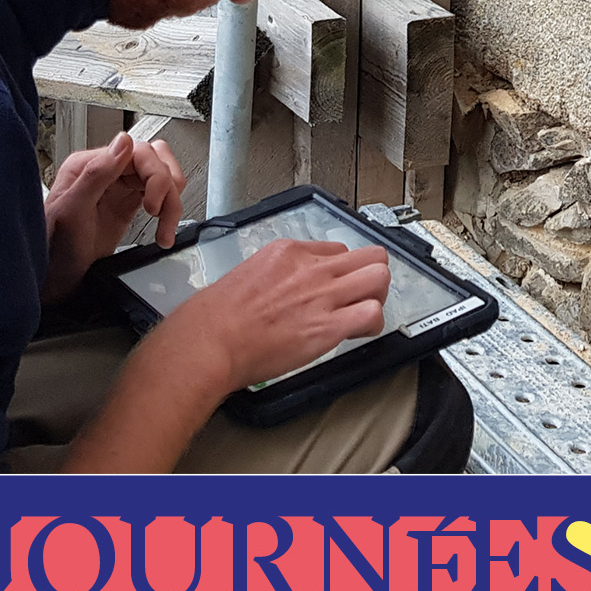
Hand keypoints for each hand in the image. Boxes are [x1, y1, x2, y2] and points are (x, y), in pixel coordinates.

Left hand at [43, 132, 185, 299]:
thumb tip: (123, 142)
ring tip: (164, 228)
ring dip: (172, 202)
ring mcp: (118, 186)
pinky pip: (160, 196)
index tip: (152, 204)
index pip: (138, 152)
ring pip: (162, 177)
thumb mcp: (71, 211)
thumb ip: (96, 173)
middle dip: (166, 187)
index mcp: (89, 165)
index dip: (154, 175)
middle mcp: (106, 170)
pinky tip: (163, 230)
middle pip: (155, 161)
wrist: (55, 279)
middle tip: (159, 212)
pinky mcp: (128, 203)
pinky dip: (169, 212)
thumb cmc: (54, 248)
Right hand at [159, 236, 390, 395]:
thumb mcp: (249, 272)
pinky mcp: (328, 326)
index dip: (342, 270)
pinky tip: (359, 332)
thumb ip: (279, 274)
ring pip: (379, 278)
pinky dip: (373, 323)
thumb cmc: (217, 316)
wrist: (210, 341)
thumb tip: (291, 285)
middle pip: (370, 256)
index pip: (338, 249)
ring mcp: (322, 295)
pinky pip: (372, 314)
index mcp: (289, 252)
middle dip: (370, 276)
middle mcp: (311, 269)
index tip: (338, 285)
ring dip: (377, 297)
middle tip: (360, 295)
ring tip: (362, 313)